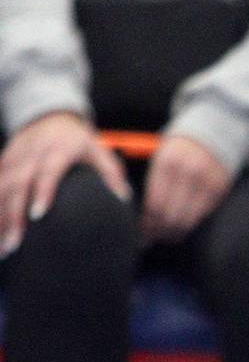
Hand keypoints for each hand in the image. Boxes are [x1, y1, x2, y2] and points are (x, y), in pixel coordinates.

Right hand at [0, 111, 129, 257]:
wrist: (52, 116)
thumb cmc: (81, 142)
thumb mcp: (100, 152)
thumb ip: (112, 175)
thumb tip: (123, 199)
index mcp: (60, 148)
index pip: (49, 171)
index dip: (42, 192)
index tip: (38, 217)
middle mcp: (34, 150)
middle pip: (18, 182)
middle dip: (13, 213)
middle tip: (15, 244)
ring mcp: (15, 154)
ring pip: (1, 184)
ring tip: (3, 246)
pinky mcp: (3, 159)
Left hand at [140, 135, 232, 243]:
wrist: (213, 134)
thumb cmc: (180, 151)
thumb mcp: (162, 159)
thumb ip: (154, 184)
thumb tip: (145, 217)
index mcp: (166, 163)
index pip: (154, 203)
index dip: (147, 222)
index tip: (142, 232)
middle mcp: (187, 173)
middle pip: (169, 214)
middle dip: (159, 231)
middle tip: (152, 239)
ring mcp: (206, 182)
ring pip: (186, 220)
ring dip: (174, 233)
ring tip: (166, 237)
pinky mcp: (219, 190)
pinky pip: (201, 216)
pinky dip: (189, 226)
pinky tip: (181, 230)